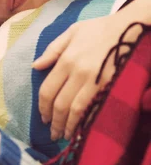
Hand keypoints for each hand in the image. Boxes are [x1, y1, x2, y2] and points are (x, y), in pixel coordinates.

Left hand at [32, 9, 144, 140]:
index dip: (43, 107)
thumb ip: (52, 50)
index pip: (48, 90)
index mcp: (66, 59)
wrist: (128, 28)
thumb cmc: (99, 29)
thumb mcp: (72, 32)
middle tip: (52, 133)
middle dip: (54, 122)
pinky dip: (85, 121)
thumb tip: (35, 66)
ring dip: (67, 126)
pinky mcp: (109, 86)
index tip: (42, 117)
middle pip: (60, 104)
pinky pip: (93, 108)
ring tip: (64, 136)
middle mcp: (78, 72)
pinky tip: (81, 129)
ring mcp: (94, 81)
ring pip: (75, 110)